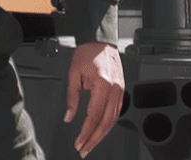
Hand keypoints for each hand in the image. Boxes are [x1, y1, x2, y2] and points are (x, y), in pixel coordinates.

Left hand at [64, 41, 123, 156]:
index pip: (93, 116)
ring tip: (91, 144)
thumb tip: (69, 117)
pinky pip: (116, 112)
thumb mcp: (73, 74)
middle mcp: (115, 89)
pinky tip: (100, 131)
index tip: (78, 142)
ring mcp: (120, 91)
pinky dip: (108, 124)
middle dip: (94, 139)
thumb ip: (72, 97)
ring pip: (113, 120)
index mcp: (103, 84)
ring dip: (101, 135)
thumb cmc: (87, 53)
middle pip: (105, 123)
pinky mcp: (121, 91)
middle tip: (84, 150)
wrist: (101, 41)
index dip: (85, 132)